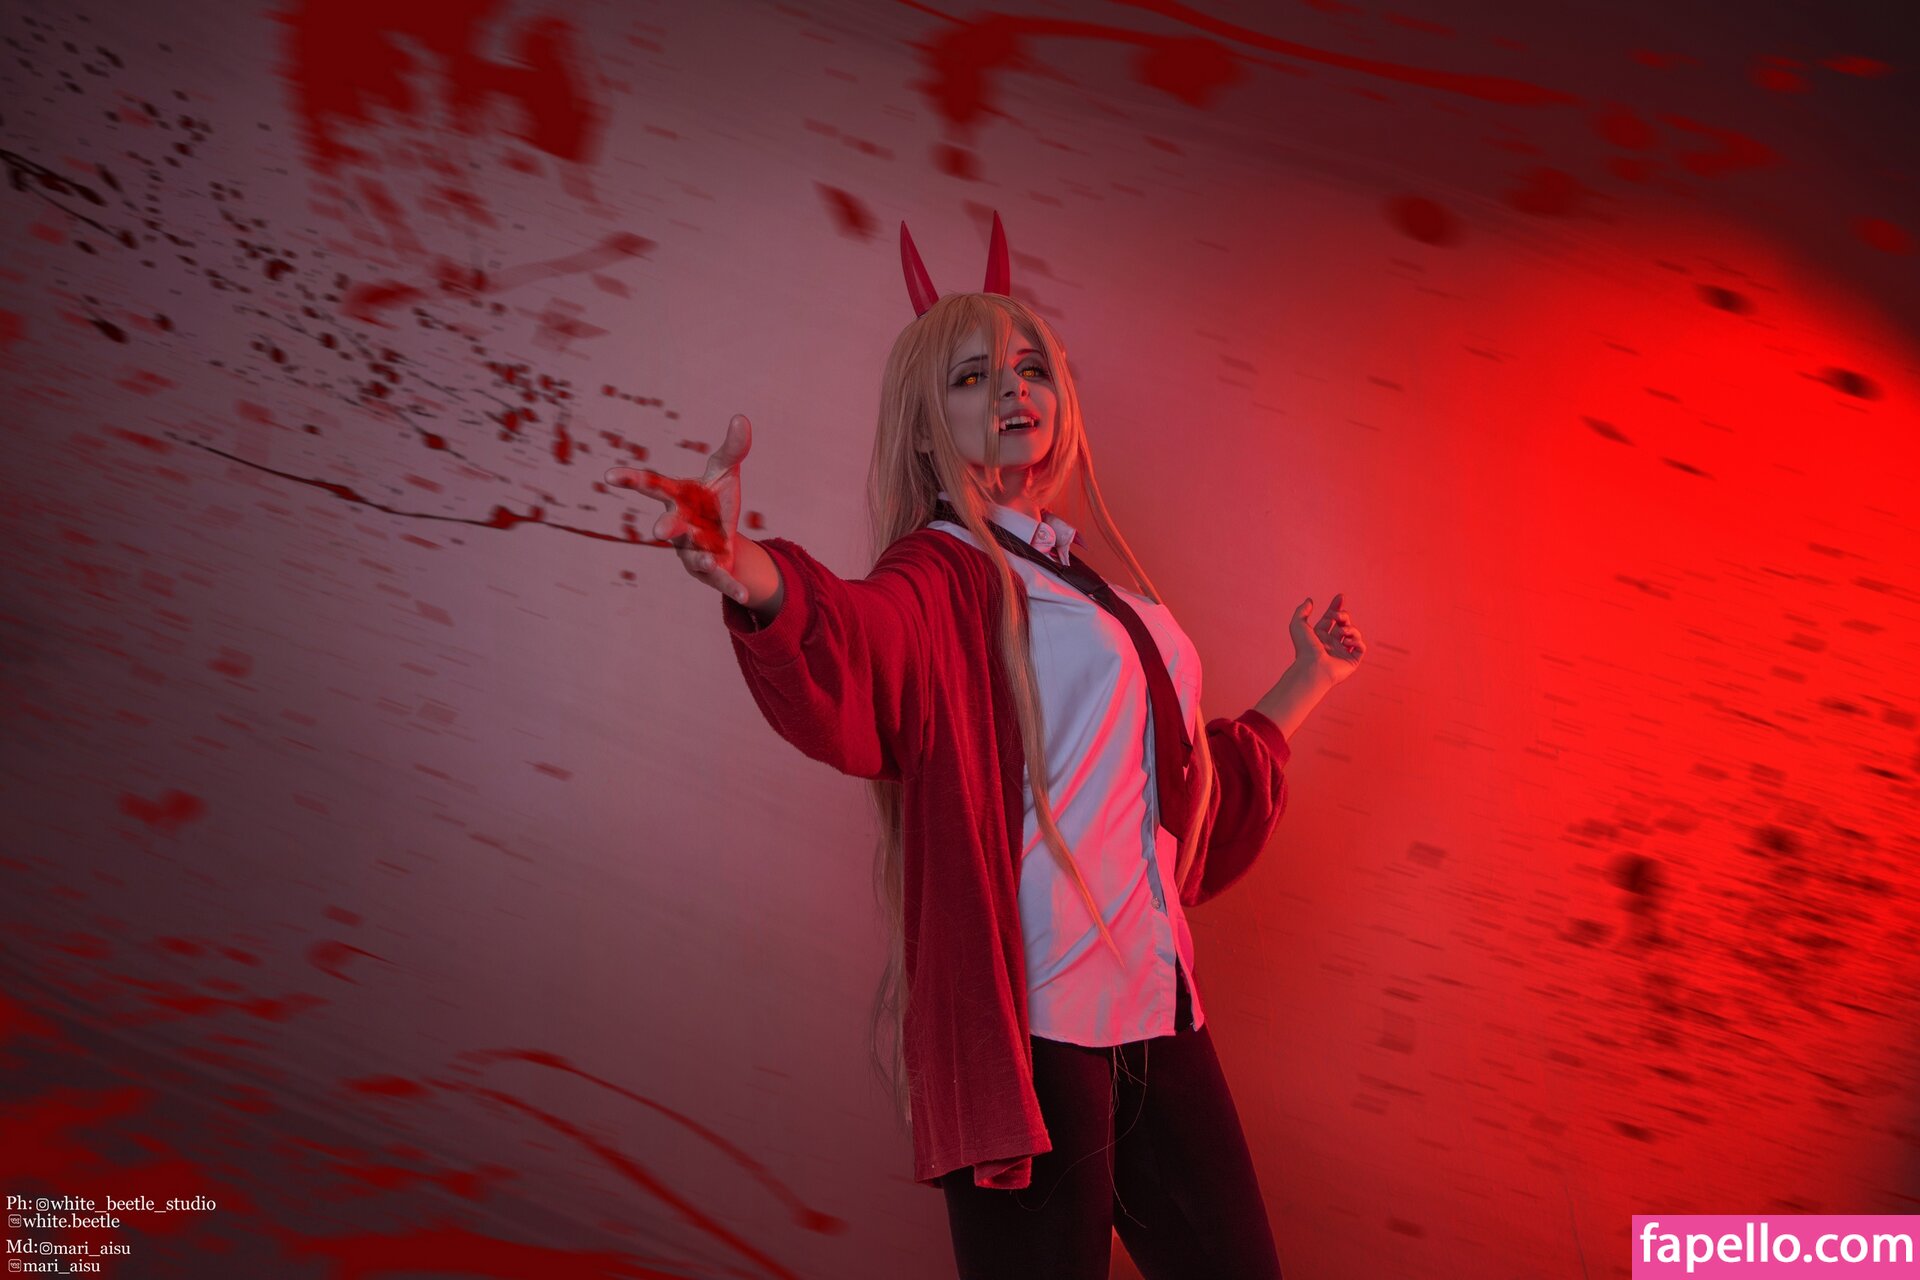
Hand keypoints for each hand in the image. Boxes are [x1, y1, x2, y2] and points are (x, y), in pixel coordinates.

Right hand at [604, 414, 752, 603]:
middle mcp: (680, 526)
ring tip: (706, 559)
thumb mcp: (726, 472)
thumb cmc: (714, 502)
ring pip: (694, 555)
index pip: (652, 486)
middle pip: (669, 526)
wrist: (725, 539)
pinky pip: (720, 579)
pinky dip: (731, 586)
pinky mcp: (713, 570)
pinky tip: (743, 595)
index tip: (608, 476)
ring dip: (699, 557)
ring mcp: (693, 550)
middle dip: (665, 527)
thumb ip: (732, 448)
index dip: (631, 480)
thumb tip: (741, 417)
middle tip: (657, 531)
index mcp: (679, 499)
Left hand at [1288, 591, 1366, 686]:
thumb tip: (1309, 600)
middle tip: (1338, 616)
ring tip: (1342, 632)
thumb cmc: (1304, 649)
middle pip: (1344, 623)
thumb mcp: (1297, 625)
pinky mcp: (1351, 661)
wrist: (1313, 668)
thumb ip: (1302, 610)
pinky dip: (1357, 640)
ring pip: (1354, 633)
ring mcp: (1342, 653)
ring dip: (1350, 628)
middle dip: (1343, 615)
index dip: (1336, 606)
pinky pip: (1361, 647)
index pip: (1331, 618)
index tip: (1341, 596)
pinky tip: (1347, 641)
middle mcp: (1331, 644)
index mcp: (1320, 636)